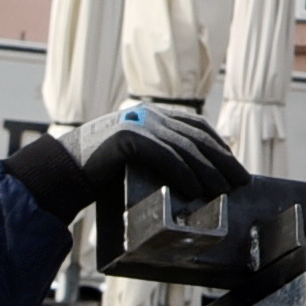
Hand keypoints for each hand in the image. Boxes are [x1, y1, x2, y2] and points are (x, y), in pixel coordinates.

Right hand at [20, 103, 251, 214]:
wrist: (63, 169)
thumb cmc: (101, 171)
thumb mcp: (137, 159)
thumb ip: (160, 157)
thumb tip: (194, 179)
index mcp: (152, 115)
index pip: (196, 126)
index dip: (219, 145)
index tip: (235, 164)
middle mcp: (149, 115)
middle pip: (197, 137)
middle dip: (223, 160)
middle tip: (242, 180)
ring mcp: (139, 124)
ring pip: (185, 148)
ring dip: (208, 172)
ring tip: (223, 191)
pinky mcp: (128, 139)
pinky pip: (165, 157)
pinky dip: (183, 174)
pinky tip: (195, 190)